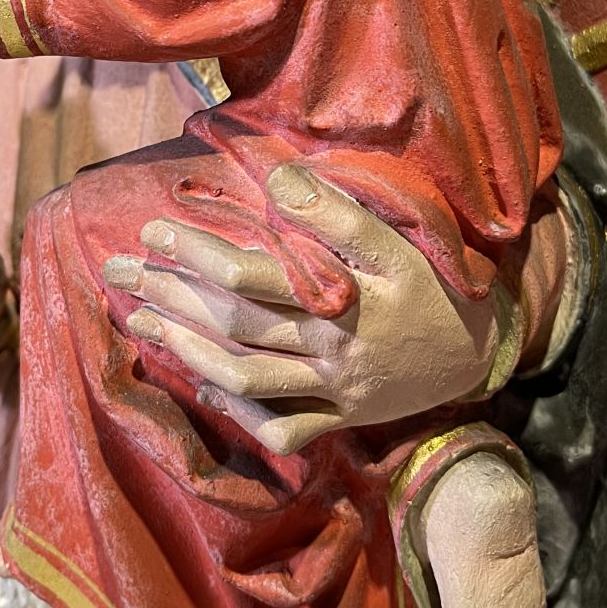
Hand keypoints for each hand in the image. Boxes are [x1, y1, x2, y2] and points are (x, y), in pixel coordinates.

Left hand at [101, 164, 500, 455]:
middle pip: (235, 325)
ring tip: (141, 321)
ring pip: (248, 376)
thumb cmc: (437, 283)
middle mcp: (332, 349)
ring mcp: (337, 389)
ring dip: (187, 350)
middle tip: (119, 272)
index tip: (152, 230)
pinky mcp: (345, 417)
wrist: (486, 350)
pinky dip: (242, 413)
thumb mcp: (400, 240)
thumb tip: (278, 180)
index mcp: (342, 299)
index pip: (252, 277)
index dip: (197, 255)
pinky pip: (286, 427)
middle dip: (171, 297)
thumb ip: (338, 214)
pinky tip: (204, 386)